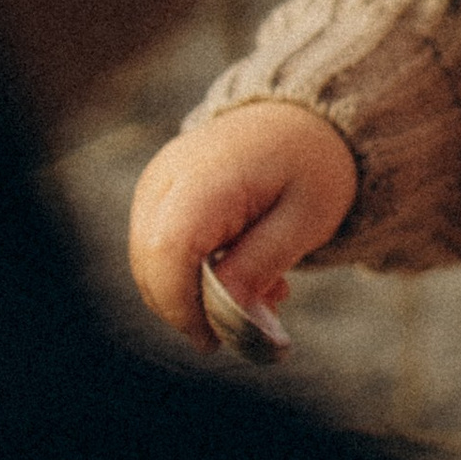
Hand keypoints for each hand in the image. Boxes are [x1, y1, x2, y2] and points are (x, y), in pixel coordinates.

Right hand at [127, 103, 356, 347]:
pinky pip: (157, 249)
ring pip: (149, 264)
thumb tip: (223, 320)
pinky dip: (192, 274)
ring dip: (196, 294)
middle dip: (192, 308)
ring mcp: (155, 183)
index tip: (216, 340)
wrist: (302, 119)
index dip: (183, 306)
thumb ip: (259, 267)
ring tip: (264, 288)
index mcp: (206, 178)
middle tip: (254, 318)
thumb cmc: (312, 167)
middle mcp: (167, 177)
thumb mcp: (305, 220)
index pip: (168, 254)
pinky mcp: (156, 193)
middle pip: (150, 265)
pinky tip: (243, 270)